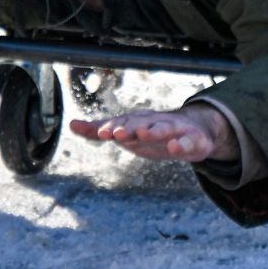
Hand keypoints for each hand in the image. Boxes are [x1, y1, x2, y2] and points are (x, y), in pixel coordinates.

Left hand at [69, 105, 235, 164]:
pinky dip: (181, 144)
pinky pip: (187, 142)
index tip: (102, 133)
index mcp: (139, 121)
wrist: (196, 130)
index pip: (122, 122)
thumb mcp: (127, 132)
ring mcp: (175, 130)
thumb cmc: (155, 132)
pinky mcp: (193, 141)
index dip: (113, 127)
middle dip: (130, 128)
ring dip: (154, 130)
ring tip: (144, 134)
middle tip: (118, 134)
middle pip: (141, 123)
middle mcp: (155, 122)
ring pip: (164, 128)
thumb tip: (71, 124)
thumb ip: (100, 130)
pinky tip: (175, 147)